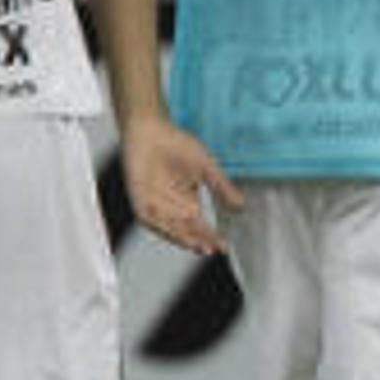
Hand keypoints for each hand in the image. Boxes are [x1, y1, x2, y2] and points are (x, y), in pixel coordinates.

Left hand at [122, 114, 238, 253]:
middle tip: (211, 249)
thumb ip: (222, 187)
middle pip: (186, 231)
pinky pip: (149, 219)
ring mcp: (154, 205)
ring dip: (181, 238)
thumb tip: (241, 206)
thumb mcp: (206, 167)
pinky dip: (160, 225)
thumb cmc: (175, 144)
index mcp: (187, 202)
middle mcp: (171, 208)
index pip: (201, 225)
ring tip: (196, 245)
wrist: (150, 129)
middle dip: (198, 241)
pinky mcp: (138, 199)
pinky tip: (172, 230)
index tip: (224, 246)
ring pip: (168, 228)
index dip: (211, 236)